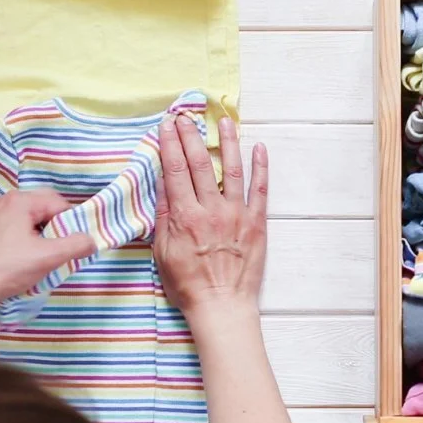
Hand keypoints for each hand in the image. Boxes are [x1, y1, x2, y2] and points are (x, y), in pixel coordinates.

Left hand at [0, 189, 95, 304]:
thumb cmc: (5, 269)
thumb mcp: (48, 258)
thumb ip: (76, 245)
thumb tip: (93, 240)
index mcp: (21, 201)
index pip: (61, 204)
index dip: (73, 223)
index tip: (74, 244)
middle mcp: (5, 201)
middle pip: (44, 208)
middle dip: (57, 228)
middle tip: (59, 250)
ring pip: (30, 219)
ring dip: (41, 235)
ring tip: (41, 256)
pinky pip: (15, 227)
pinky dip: (25, 239)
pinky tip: (22, 258)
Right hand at [154, 114, 267, 325]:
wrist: (222, 305)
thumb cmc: (188, 284)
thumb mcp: (162, 252)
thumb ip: (164, 216)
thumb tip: (162, 183)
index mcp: (185, 216)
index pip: (175, 170)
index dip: (170, 144)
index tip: (166, 125)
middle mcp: (211, 210)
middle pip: (201, 164)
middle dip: (192, 136)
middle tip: (187, 116)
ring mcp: (237, 214)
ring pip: (233, 170)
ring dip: (229, 143)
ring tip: (225, 121)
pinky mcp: (257, 223)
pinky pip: (260, 190)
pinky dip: (261, 168)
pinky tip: (259, 149)